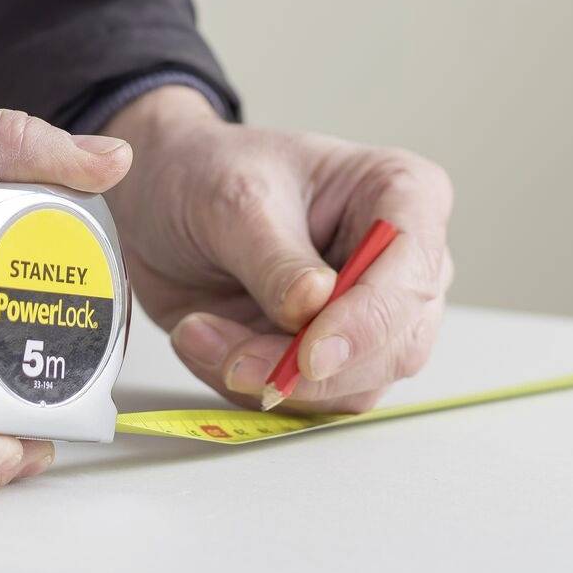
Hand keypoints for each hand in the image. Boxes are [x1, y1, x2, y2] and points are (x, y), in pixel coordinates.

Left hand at [102, 87, 454, 413]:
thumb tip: (314, 308)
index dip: (368, 322)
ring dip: (269, 377)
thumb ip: (276, 259)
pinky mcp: (329, 358)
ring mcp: (368, 316)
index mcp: (400, 193)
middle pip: (396, 345)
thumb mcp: (233, 199)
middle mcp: (398, 262)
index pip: (412, 271)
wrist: (159, 197)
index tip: (310, 354)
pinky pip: (309, 402)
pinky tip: (203, 340)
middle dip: (311, 369)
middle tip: (236, 362)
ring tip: (199, 331)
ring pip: (353, 386)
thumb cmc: (208, 170)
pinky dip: (250, 386)